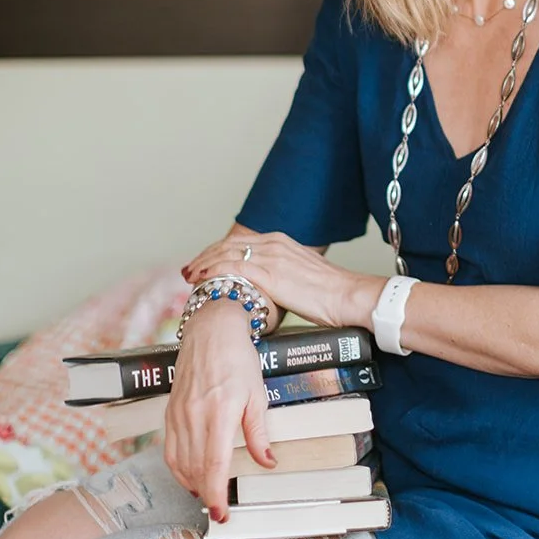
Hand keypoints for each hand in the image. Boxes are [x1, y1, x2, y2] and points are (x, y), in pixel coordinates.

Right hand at [164, 300, 274, 522]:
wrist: (210, 331)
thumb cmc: (237, 358)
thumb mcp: (256, 393)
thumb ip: (258, 431)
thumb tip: (267, 461)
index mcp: (219, 412)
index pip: (214, 465)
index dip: (216, 494)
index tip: (222, 513)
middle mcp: (194, 416)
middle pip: (195, 470)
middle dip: (207, 495)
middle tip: (220, 509)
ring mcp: (178, 415)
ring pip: (180, 463)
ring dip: (193, 485)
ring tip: (208, 494)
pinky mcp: (170, 413)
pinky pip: (170, 451)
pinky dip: (179, 469)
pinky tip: (191, 475)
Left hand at [183, 230, 383, 331]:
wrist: (348, 296)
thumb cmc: (331, 295)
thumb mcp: (302, 278)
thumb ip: (283, 278)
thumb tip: (270, 293)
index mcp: (282, 242)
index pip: (241, 242)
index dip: (218, 252)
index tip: (205, 263)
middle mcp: (274, 244)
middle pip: (228, 245)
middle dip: (206, 256)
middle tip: (190, 270)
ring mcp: (271, 257)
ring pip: (226, 254)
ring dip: (204, 264)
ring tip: (191, 276)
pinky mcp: (270, 273)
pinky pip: (233, 269)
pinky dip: (213, 273)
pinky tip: (202, 281)